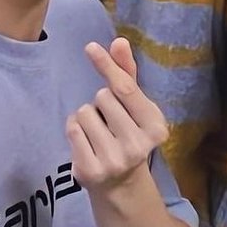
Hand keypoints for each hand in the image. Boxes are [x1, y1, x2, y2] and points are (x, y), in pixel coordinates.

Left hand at [67, 39, 168, 193]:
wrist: (121, 184)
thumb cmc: (127, 134)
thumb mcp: (135, 107)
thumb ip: (127, 74)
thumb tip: (119, 41)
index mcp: (155, 127)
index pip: (126, 88)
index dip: (107, 65)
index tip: (90, 47)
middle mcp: (137, 146)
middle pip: (102, 97)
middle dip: (101, 103)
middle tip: (111, 123)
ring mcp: (113, 160)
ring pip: (84, 111)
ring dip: (86, 116)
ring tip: (98, 133)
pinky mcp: (90, 170)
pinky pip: (72, 129)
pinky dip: (74, 129)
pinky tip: (86, 142)